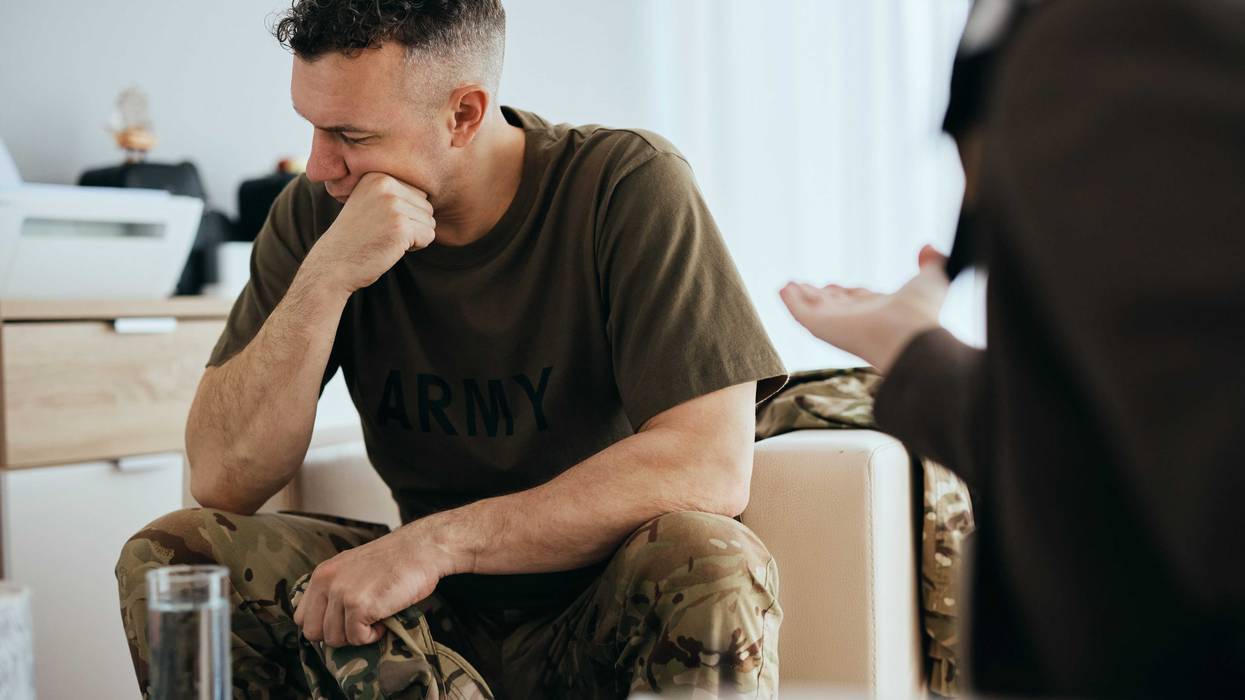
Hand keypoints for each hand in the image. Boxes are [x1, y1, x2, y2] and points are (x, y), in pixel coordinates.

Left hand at [292, 521, 456, 647]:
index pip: (301, 617)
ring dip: (357, 635)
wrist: (421, 548)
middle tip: (360, 623)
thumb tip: (330, 621)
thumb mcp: (353, 568)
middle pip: (313, 632)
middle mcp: (326, 583)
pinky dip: (372, 636)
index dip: (323, 626)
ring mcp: (341, 594)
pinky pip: (357, 638)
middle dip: (337, 635)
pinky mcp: (359, 605)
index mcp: (322, 574)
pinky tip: (384, 619)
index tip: (344, 623)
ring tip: (376, 618)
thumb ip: (336, 589)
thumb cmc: (395, 560)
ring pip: (334, 639)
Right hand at [302, 172, 435, 295]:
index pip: (418, 192)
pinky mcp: (400, 226)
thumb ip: (394, 192)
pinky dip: (416, 246)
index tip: (381, 221)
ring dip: (414, 236)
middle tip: (384, 232)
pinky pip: (429, 235)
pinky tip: (392, 247)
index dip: (406, 212)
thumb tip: (429, 189)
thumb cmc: (356, 236)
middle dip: (412, 224)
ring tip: (386, 239)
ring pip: (429, 221)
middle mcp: (384, 185)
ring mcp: (392, 205)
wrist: (334, 263)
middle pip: (426, 206)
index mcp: (377, 176)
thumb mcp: (370, 202)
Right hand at [781, 245, 950, 372]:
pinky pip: (800, 313)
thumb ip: (931, 262)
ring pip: (814, 309)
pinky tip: (782, 290)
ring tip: (787, 286)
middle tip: (804, 286)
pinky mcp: (820, 326)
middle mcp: (856, 318)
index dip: (846, 293)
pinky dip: (789, 301)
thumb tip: (928, 246)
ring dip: (801, 297)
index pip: (857, 300)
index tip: (834, 285)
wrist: (909, 334)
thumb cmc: (922, 312)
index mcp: (879, 311)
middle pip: (832, 306)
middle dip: (818, 296)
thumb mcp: (932, 278)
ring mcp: (837, 323)